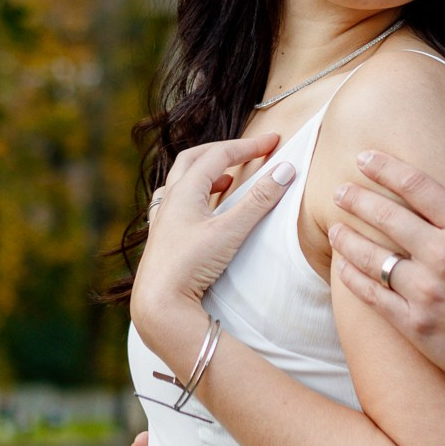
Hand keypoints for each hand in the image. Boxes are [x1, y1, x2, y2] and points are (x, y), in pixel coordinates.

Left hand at [129, 134, 295, 368]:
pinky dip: (192, 197)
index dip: (248, 146)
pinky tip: (200, 211)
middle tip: (249, 152)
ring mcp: (163, 219)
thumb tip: (285, 169)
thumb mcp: (231, 231)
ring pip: (180, 182)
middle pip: (193, 159)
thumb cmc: (190, 265)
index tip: (273, 141)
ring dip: (205, 173)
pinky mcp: (162, 240)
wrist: (159, 304)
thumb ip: (259, 200)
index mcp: (184, 191)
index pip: (218, 154)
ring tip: (226, 180)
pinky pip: (173, 205)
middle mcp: (170, 200)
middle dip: (223, 151)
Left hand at [330, 154, 444, 404]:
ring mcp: (427, 292)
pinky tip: (343, 267)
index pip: (417, 186)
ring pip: (371, 257)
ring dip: (347, 238)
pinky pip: (373, 296)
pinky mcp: (415, 325)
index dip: (385, 168)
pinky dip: (353, 278)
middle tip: (340, 190)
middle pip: (385, 216)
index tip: (365, 158)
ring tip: (334, 229)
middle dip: (356, 198)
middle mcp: (444, 256)